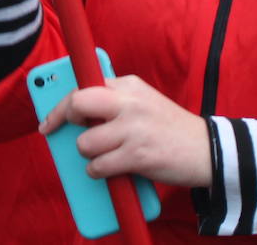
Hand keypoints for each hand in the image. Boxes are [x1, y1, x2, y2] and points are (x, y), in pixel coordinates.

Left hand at [40, 75, 211, 188]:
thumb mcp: (143, 102)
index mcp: (128, 84)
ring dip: (88, 155)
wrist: (207, 149)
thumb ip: (114, 101)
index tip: (49, 121)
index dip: (60, 106)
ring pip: (85, 142)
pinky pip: (99, 166)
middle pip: (78, 104)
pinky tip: (109, 169)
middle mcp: (129, 102)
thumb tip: (76, 113)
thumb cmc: (168, 127)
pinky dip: (98, 172)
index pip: (83, 87)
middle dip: (66, 120)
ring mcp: (133, 128)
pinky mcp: (138, 155)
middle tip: (73, 134)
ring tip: (103, 156)